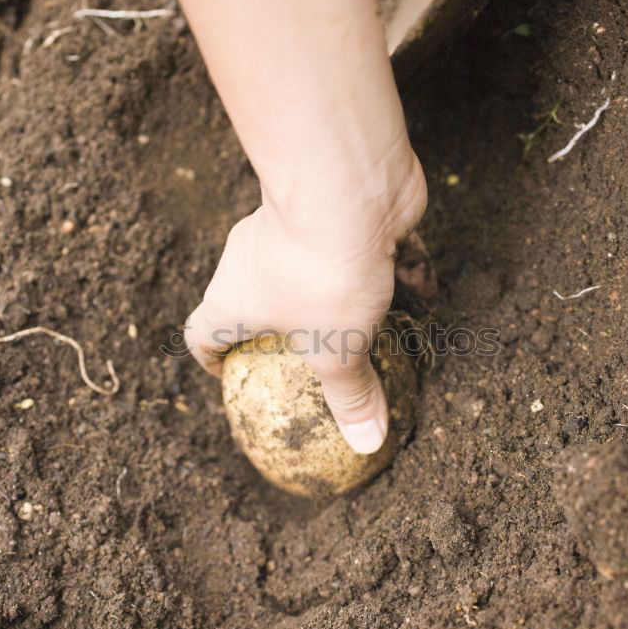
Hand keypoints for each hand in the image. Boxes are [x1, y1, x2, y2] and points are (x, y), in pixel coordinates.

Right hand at [184, 153, 433, 453]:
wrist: (349, 186)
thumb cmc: (323, 275)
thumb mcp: (338, 351)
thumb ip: (349, 396)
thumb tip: (365, 442)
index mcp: (235, 299)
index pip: (203, 333)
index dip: (211, 358)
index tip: (231, 376)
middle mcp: (255, 261)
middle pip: (256, 299)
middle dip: (282, 327)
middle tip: (308, 356)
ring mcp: (298, 231)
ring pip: (315, 270)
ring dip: (343, 297)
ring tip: (374, 329)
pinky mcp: (343, 213)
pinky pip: (366, 247)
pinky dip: (390, 267)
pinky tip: (424, 290)